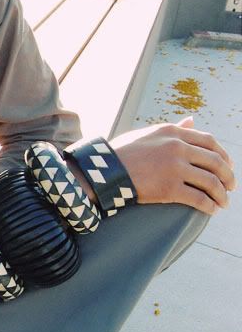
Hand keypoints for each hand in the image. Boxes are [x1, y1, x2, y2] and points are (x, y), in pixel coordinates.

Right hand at [109, 117, 234, 214]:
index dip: (223, 155)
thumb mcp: (149, 134)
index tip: (228, 166)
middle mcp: (177, 147)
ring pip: (211, 182)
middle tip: (231, 187)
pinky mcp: (169, 188)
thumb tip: (192, 120)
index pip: (210, 142)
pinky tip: (212, 210)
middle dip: (228, 176)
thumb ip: (174, 128)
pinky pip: (199, 198)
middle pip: (215, 162)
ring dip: (221, 194)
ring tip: (224, 202)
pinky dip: (209, 206)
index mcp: (174, 132)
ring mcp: (175, 168)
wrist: (102, 170)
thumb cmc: (123, 152)